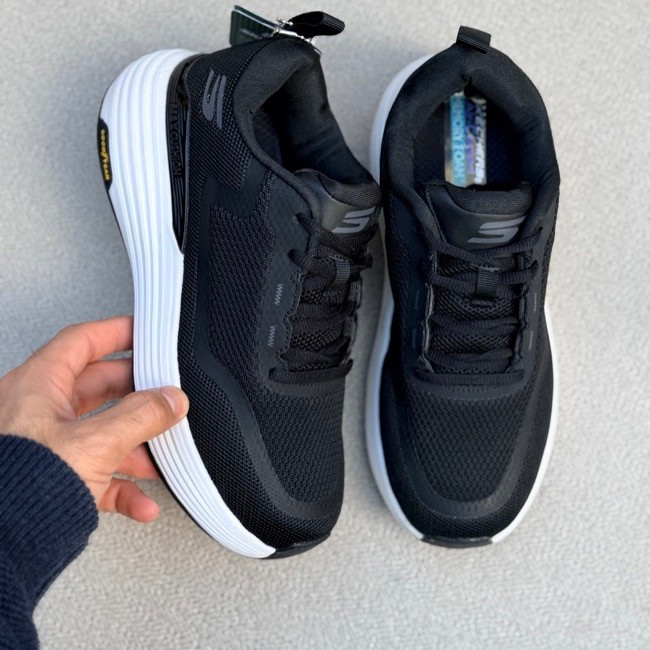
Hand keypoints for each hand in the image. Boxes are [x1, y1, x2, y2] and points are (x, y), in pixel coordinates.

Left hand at [0, 316, 188, 522]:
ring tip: (158, 458)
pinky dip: (121, 486)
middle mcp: (37, 412)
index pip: (81, 342)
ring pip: (99, 433)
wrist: (2, 548)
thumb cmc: (23, 488)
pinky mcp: (52, 479)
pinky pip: (95, 473)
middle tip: (163, 395)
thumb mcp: (97, 442)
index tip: (142, 332)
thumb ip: (142, 415)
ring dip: (134, 447)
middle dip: (136, 397)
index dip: (115, 332)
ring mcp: (44, 446)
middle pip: (98, 388)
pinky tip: (141, 502)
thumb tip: (170, 400)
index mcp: (37, 387)